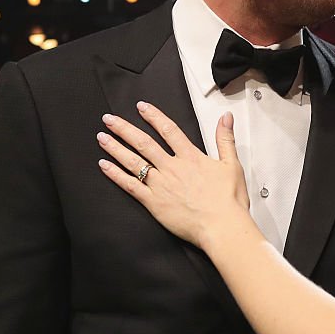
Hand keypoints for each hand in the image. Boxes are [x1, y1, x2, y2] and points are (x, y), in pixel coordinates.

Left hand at [97, 102, 250, 250]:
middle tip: (109, 119)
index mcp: (191, 157)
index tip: (141, 107)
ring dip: (115, 148)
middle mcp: (172, 168)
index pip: (168, 130)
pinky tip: (105, 166)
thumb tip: (226, 118)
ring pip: (133, 161)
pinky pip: (130, 186)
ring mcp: (161, 185)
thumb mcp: (232, 165)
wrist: (221, 226)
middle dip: (124, 129)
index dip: (153, 116)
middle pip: (144, 143)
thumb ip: (225, 139)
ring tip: (102, 138)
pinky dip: (116, 175)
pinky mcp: (154, 203)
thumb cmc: (228, 201)